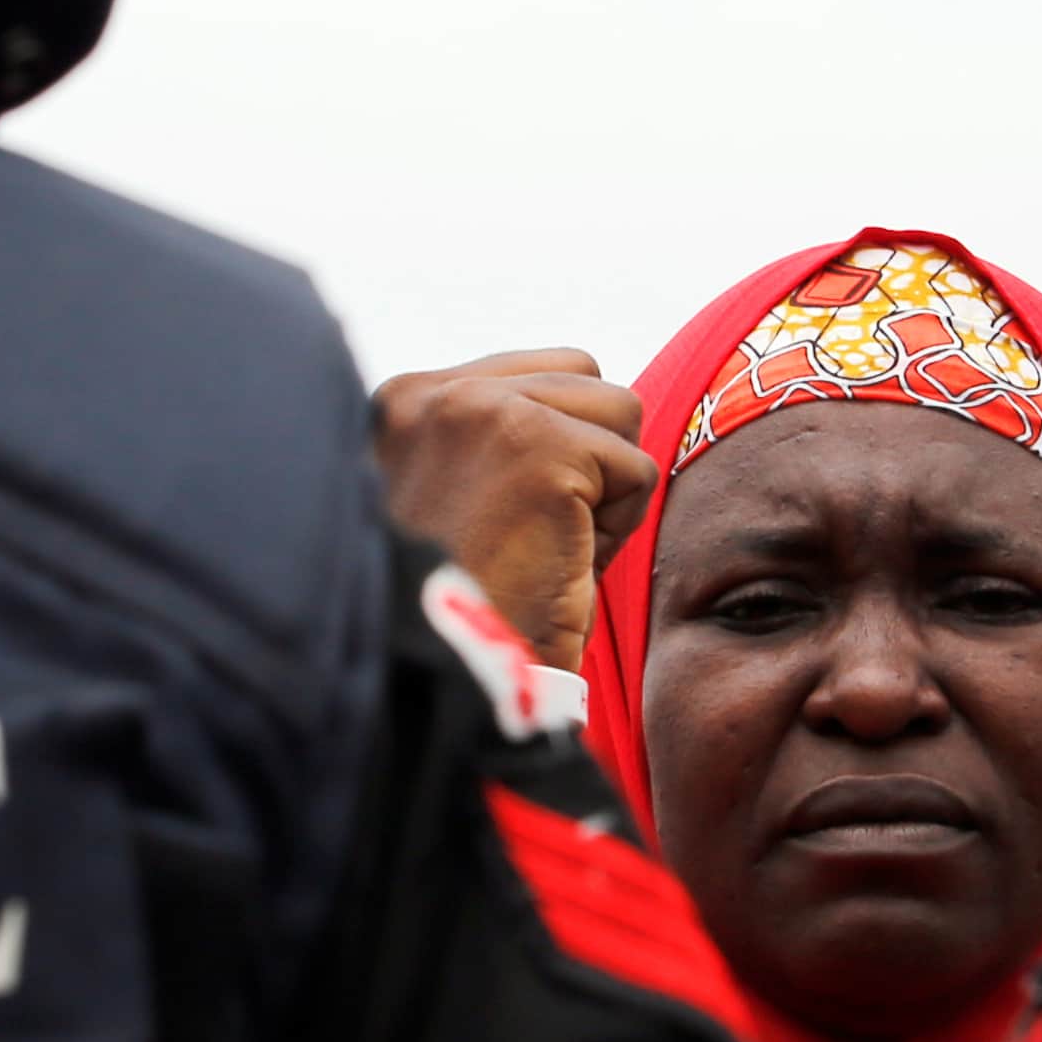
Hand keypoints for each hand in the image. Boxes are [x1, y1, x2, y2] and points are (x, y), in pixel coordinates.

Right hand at [376, 349, 657, 670]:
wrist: (434, 671)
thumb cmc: (451, 608)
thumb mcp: (451, 496)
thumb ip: (491, 439)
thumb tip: (582, 396)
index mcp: (405, 403)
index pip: (535, 370)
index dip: (561, 439)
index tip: (522, 512)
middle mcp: (437, 394)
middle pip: (585, 376)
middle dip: (589, 455)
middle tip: (542, 534)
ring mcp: (487, 412)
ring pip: (620, 411)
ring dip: (607, 488)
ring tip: (551, 546)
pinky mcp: (541, 450)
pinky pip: (635, 470)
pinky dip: (618, 528)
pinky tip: (562, 565)